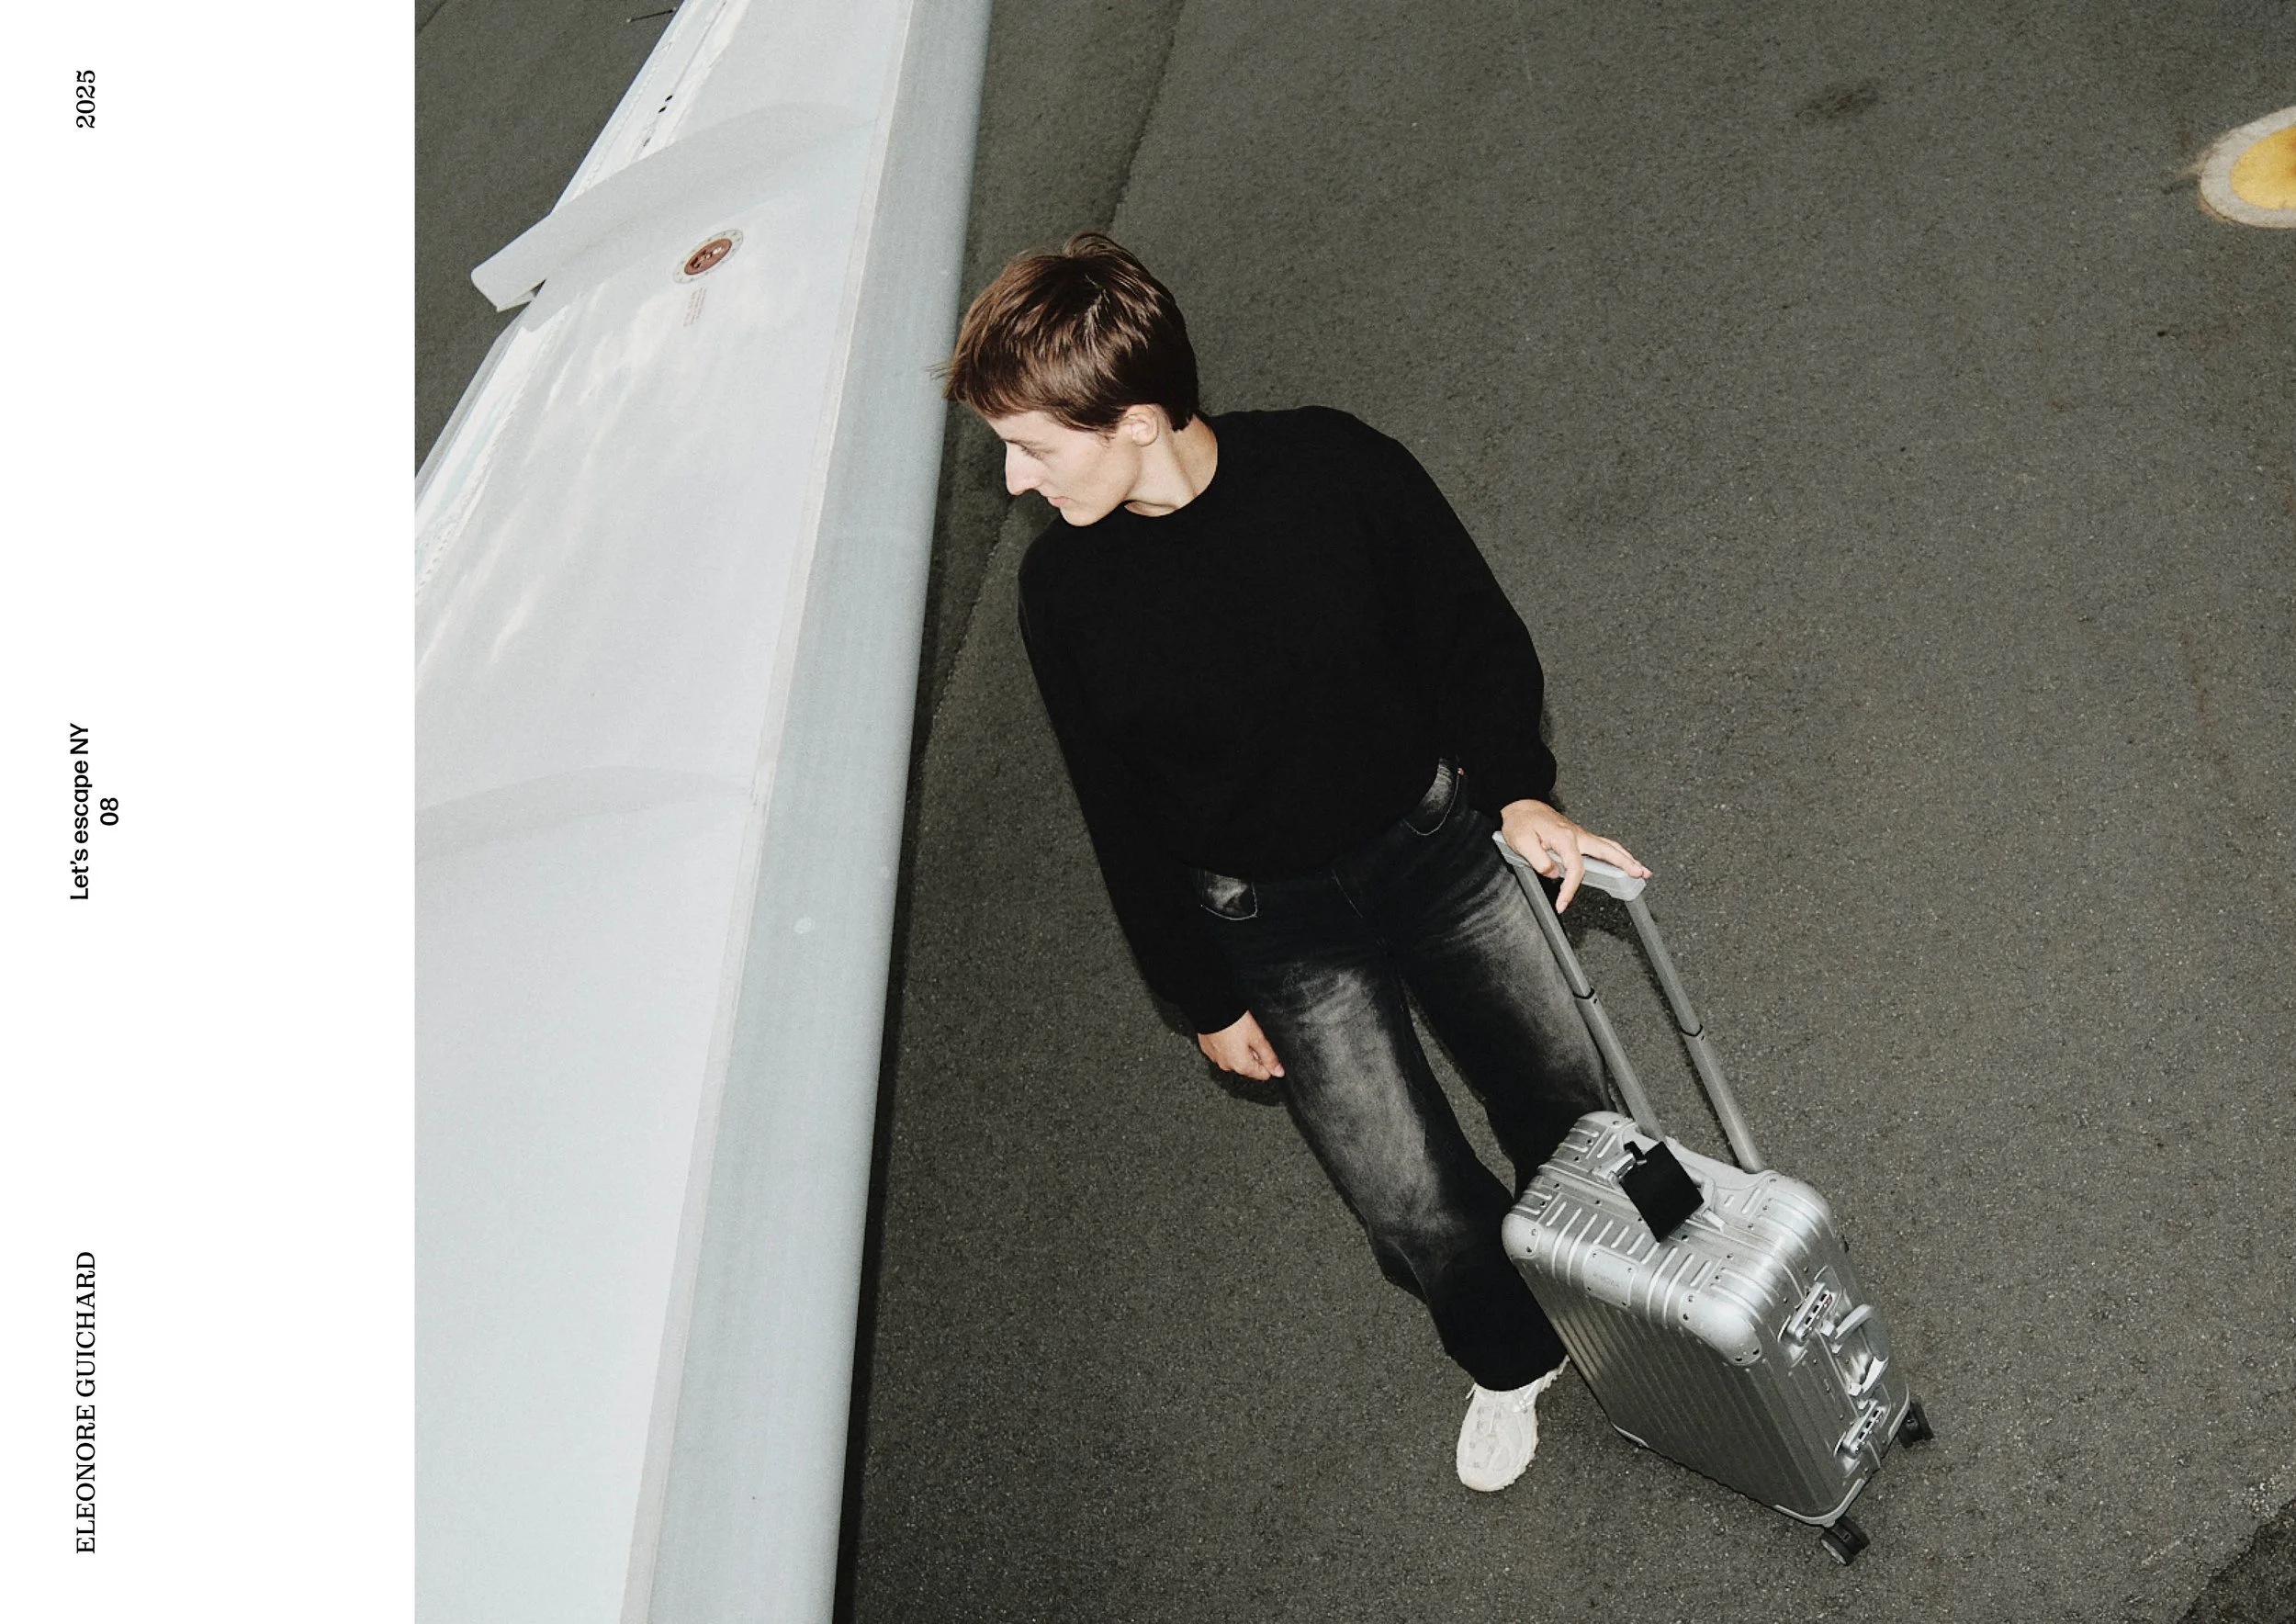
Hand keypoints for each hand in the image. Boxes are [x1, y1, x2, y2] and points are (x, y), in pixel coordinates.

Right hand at [1197, 1011, 1284, 1079]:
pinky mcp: (1208, 1050)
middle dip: (1253, 1054)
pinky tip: (1228, 1033)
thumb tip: (1279, 1072)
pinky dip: (1226, 1045)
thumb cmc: (1234, 1021)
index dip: (1267, 1061)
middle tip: (1250, 1036)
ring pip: (1235, 1059)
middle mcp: (1228, 1066)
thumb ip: (1270, 1057)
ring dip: (1239, 1049)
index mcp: (1242, 1066)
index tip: (1263, 1047)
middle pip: (1248, 1067)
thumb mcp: (1258, 1038)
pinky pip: (1222, 1052)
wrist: (1211, 1009)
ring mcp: (1216, 1059)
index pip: (1263, 1075)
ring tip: (1238, 1033)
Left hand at [1498, 799, 1650, 913]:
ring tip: (1641, 870)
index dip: (1570, 889)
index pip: (1575, 869)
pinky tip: (1623, 859)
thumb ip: (1538, 860)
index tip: (1562, 903)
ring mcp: (1580, 835)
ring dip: (1627, 858)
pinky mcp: (1579, 836)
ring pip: (1609, 846)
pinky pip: (1603, 845)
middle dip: (1625, 863)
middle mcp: (1577, 835)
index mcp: (1565, 837)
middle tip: (1640, 874)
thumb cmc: (1522, 822)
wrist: (1522, 806)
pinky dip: (1617, 853)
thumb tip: (1554, 874)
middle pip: (1607, 851)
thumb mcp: (1522, 842)